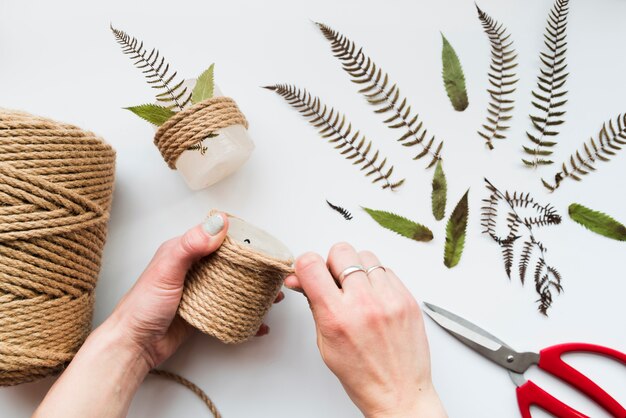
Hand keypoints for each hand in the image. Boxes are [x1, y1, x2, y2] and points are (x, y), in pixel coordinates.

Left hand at [35, 213, 283, 417]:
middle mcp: (193, 267)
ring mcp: (199, 289)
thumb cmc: (143, 306)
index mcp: (184, 250)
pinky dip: (245, 311)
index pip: (218, 237)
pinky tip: (257, 319)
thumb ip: (191, 245)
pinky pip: (229, 306)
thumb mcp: (167, 269)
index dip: (242, 240)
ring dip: (253, 289)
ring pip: (232, 284)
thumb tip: (218, 223)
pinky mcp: (203, 310)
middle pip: (230, 262)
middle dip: (254, 267)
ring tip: (272, 296)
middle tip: (273, 273)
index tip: (263, 246)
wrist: (134, 345)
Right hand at [284, 243, 445, 417]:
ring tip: (357, 290)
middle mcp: (364, 304)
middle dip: (332, 263)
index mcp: (337, 317)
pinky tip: (375, 297)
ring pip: (366, 255)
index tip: (308, 271)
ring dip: (357, 268)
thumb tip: (301, 279)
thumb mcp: (325, 343)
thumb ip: (314, 304)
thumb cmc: (361, 375)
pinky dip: (377, 279)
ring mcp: (390, 299)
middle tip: (334, 281)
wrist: (399, 394)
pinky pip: (387, 270)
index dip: (305, 264)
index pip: (311, 265)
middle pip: (341, 251)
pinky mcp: (408, 299)